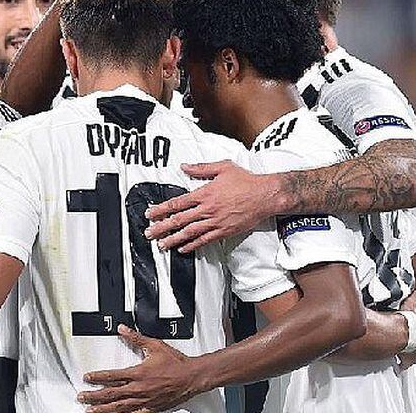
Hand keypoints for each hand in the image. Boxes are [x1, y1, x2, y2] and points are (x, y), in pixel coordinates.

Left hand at [77, 325, 207, 412]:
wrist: (191, 377)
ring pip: (119, 407)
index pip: (112, 376)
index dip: (97, 377)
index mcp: (138, 373)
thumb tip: (122, 329)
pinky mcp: (151, 408)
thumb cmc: (175, 363)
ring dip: (103, 409)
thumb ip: (136, 337)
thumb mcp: (154, 346)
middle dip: (94, 396)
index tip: (87, 377)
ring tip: (91, 411)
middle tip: (82, 397)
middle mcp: (139, 389)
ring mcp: (144, 401)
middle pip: (111, 394)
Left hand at [145, 160, 282, 251]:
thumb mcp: (222, 167)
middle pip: (179, 220)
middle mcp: (207, 209)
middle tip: (149, 233)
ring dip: (173, 239)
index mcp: (205, 193)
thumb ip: (201, 168)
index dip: (161, 209)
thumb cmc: (246, 181)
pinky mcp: (224, 231)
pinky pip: (205, 240)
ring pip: (189, 233)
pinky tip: (183, 249)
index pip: (177, 203)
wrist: (265, 195)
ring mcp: (215, 222)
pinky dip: (192, 245)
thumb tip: (184, 167)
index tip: (150, 213)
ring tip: (161, 244)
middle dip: (162, 227)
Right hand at [397, 285, 415, 369]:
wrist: (398, 332)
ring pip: (415, 351)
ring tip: (402, 351)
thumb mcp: (411, 303)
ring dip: (410, 350)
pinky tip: (400, 364)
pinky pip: (407, 362)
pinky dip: (403, 363)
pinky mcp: (409, 358)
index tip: (412, 326)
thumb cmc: (405, 318)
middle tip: (407, 338)